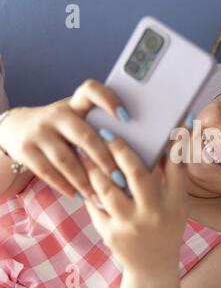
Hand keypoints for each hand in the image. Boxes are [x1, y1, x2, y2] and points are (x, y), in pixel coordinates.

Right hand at [0, 80, 127, 197]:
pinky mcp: (25, 150)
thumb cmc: (64, 128)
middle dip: (104, 159)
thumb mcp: (79, 120)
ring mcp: (39, 132)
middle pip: (84, 135)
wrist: (18, 128)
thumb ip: (100, 128)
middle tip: (119, 178)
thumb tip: (135, 152)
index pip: (91, 90)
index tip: (126, 118)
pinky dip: (66, 187)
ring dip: (86, 181)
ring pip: (66, 160)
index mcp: (76, 104)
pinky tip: (80, 196)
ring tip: (101, 197)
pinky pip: (48, 172)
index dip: (109, 100)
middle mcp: (57, 115)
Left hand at [80, 134, 187, 278]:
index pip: (176, 166)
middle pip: (136, 173)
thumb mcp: (178, 204)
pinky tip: (86, 178)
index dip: (175, 142)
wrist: (153, 265)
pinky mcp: (110, 234)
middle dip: (120, 150)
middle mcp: (154, 214)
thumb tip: (164, 143)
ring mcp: (130, 225)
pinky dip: (91, 190)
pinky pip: (95, 205)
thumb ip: (171, 177)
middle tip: (107, 134)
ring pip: (106, 188)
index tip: (170, 123)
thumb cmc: (167, 226)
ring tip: (86, 153)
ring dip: (95, 167)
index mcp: (175, 203)